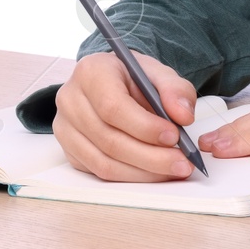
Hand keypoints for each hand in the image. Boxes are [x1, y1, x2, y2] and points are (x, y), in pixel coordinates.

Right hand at [52, 50, 199, 181]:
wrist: (112, 83)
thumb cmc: (133, 78)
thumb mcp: (158, 73)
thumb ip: (175, 90)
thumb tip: (184, 116)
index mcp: (91, 71)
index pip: (112, 106)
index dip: (144, 126)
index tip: (174, 136)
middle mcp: (71, 100)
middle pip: (109, 139)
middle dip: (151, 156)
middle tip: (182, 163)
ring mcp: (65, 128)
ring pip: (104, 162)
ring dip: (143, 172)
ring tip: (174, 170)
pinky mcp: (70, 151)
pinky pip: (100, 172)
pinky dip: (131, 177)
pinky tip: (154, 172)